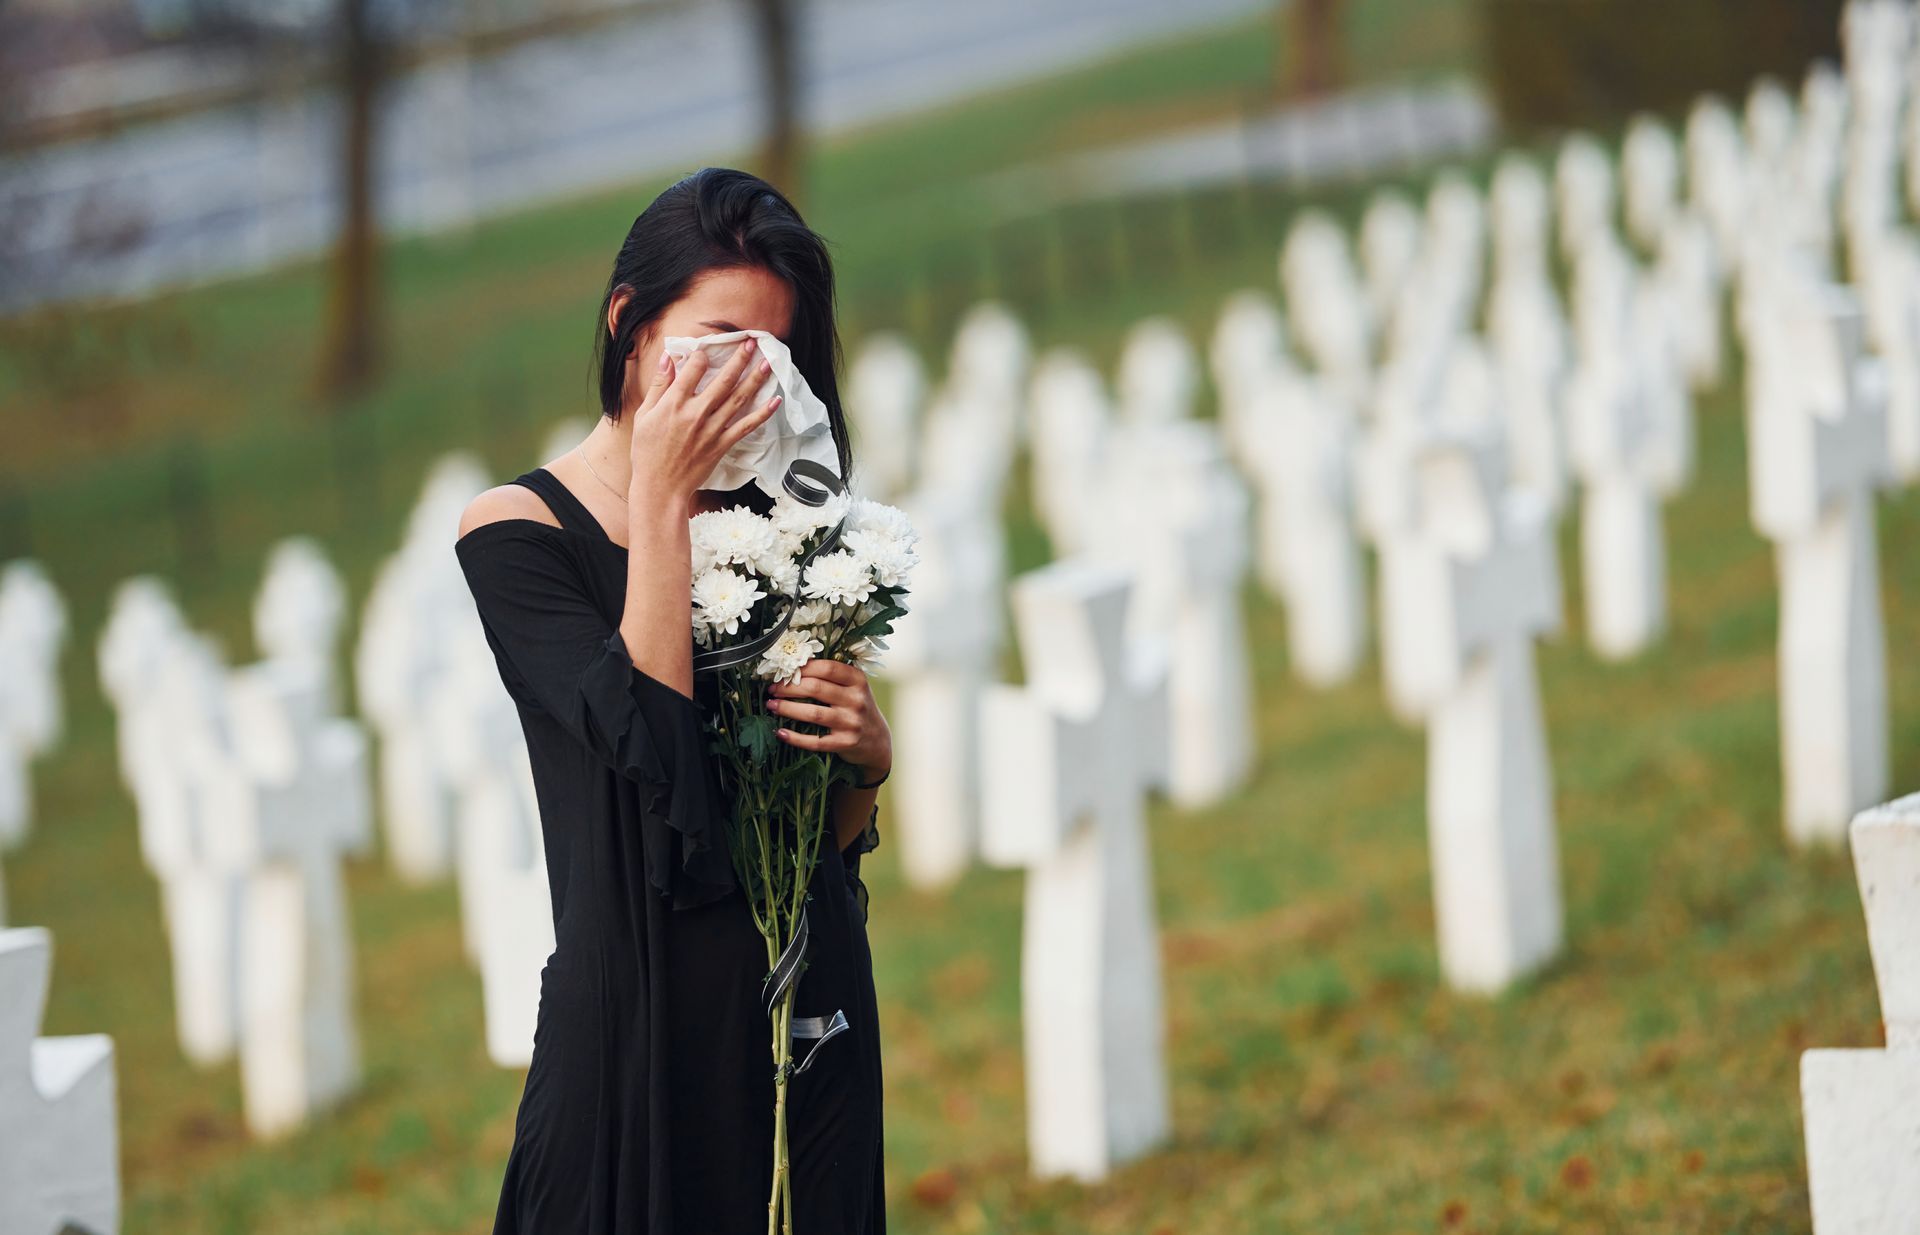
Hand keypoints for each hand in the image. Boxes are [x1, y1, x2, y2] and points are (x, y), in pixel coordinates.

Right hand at [628, 337, 779, 503]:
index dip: (702, 355)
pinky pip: (746, 426)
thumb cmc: (647, 452)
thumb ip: (658, 386)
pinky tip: (775, 401)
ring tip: (767, 363)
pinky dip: (762, 414)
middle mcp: (695, 413)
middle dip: (739, 358)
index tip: (708, 349)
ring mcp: (711, 429)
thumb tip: (667, 358)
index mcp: (674, 403)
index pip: (693, 369)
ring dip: (755, 379)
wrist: (660, 487)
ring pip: (738, 398)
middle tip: (751, 342)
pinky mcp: (722, 444)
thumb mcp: (644, 415)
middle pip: (723, 379)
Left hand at [766, 658, 891, 778]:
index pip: (827, 668)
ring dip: (787, 709)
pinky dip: (795, 738)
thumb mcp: (854, 688)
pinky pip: (815, 741)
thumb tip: (795, 667)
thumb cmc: (858, 708)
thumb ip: (833, 677)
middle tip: (773, 689)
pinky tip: (781, 733)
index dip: (803, 668)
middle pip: (816, 688)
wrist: (877, 741)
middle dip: (789, 688)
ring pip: (813, 713)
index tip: (785, 671)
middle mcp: (857, 700)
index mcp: (858, 681)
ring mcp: (851, 723)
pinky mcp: (845, 743)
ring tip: (772, 706)